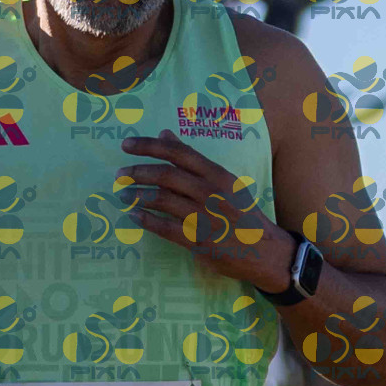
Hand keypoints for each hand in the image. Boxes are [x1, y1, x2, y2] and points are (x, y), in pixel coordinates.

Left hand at [115, 129, 289, 291]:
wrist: (266, 251)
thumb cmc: (241, 213)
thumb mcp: (224, 181)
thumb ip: (193, 160)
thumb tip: (165, 133)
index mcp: (218, 174)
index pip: (179, 152)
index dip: (150, 146)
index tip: (127, 144)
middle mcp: (211, 192)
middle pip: (167, 175)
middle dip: (138, 172)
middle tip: (120, 174)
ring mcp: (205, 216)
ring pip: (163, 200)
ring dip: (137, 195)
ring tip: (123, 195)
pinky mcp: (199, 240)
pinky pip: (165, 228)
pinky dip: (146, 220)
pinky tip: (133, 216)